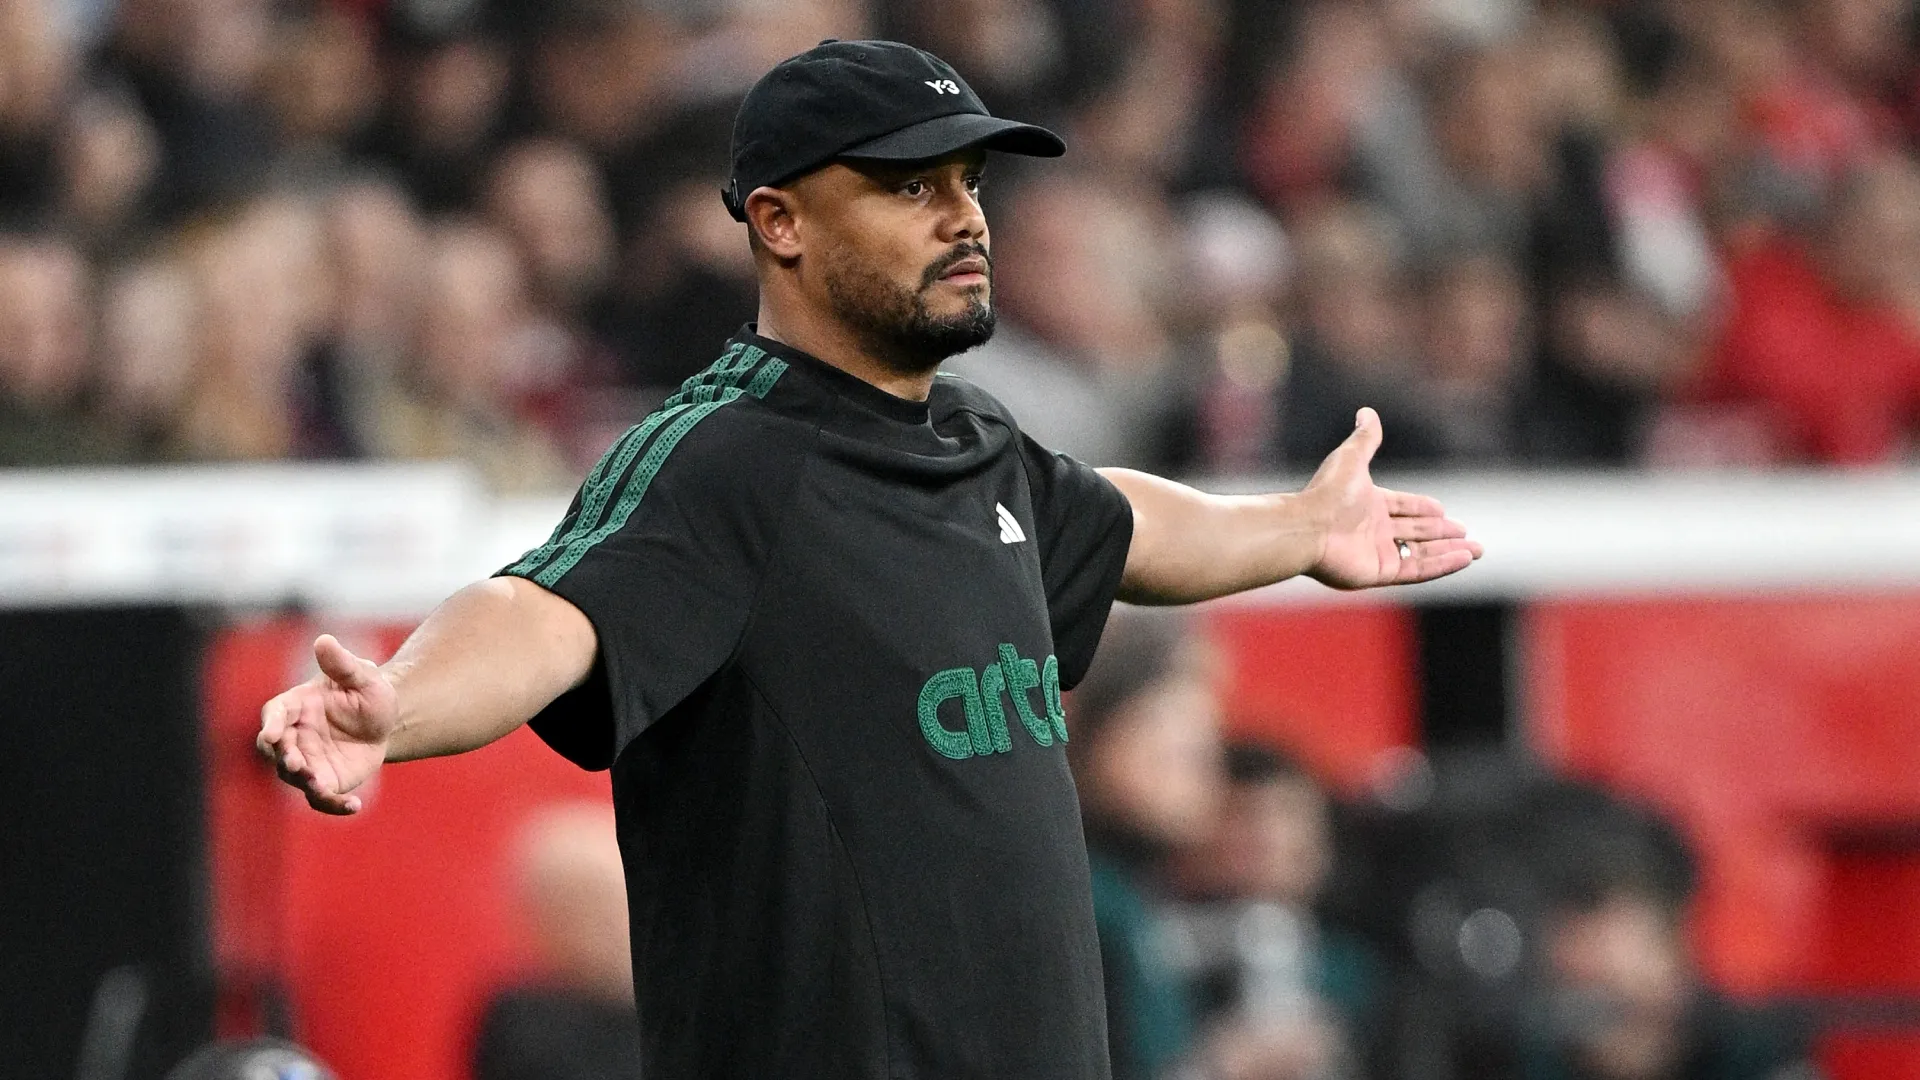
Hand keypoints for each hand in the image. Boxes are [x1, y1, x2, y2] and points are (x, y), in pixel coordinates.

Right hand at [256, 634, 398, 814]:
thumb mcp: (363, 676)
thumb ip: (342, 663)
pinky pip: (321, 798)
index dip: (271, 725)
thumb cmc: (369, 692)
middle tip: (296, 763)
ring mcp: (307, 760)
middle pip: (278, 750)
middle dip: (284, 757)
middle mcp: (295, 735)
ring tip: (322, 785)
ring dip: (304, 782)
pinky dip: (333, 805)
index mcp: (296, 705)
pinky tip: (355, 806)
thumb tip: (323, 640)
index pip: (275, 714)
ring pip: (294, 777)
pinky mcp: (324, 780)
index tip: (272, 735)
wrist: (387, 720)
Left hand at [1303, 408, 1482, 589]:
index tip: (1443, 510)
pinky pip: (1418, 569)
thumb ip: (1365, 438)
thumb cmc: (1328, 493)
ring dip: (1450, 551)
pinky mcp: (1381, 572)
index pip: (1403, 507)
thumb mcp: (1351, 457)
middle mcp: (1373, 530)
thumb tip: (1367, 411)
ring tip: (1477, 550)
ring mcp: (1377, 553)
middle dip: (1443, 533)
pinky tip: (1464, 558)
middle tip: (1467, 534)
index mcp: (1368, 504)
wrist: (1308, 528)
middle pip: (1416, 532)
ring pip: (1422, 553)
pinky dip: (1442, 565)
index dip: (1423, 509)